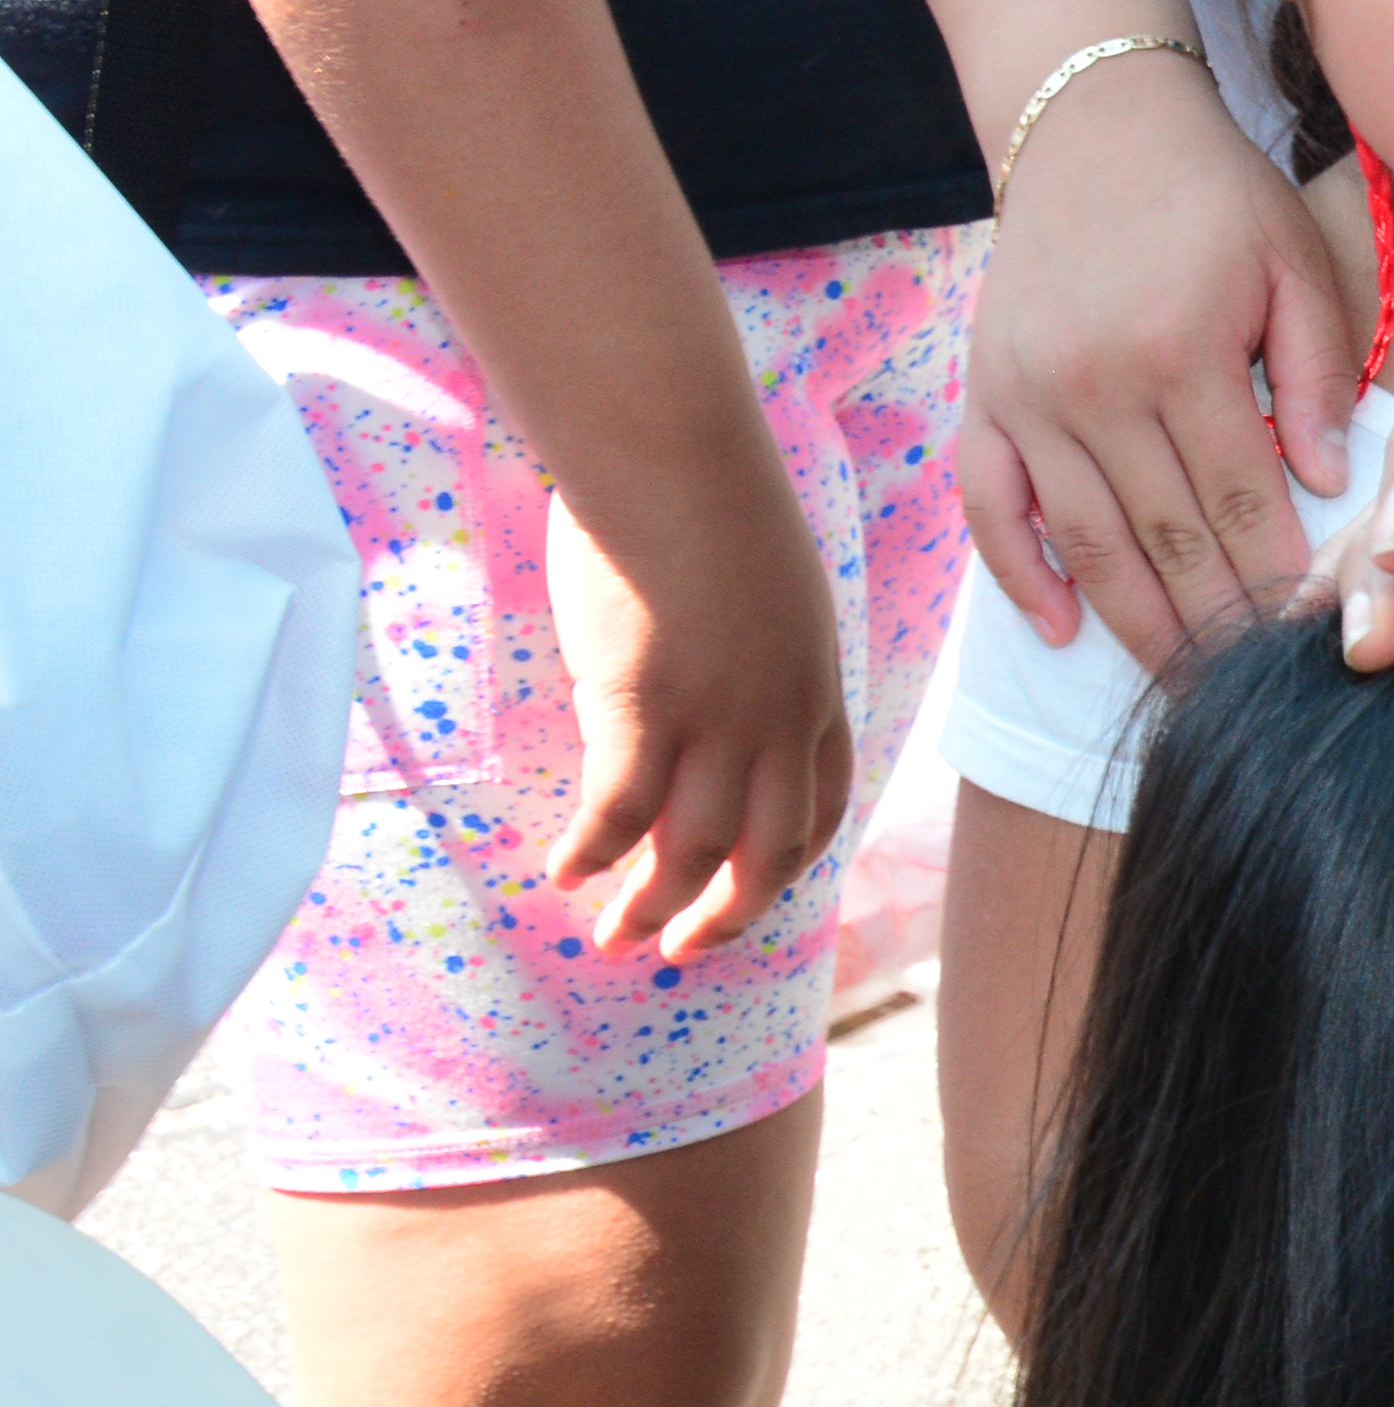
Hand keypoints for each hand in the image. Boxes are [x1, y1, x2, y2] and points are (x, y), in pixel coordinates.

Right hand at [540, 438, 854, 960]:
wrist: (673, 453)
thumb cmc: (709, 505)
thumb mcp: (771, 596)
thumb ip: (757, 660)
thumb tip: (715, 694)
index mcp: (817, 692)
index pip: (818, 811)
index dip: (782, 870)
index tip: (746, 901)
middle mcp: (779, 720)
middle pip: (766, 853)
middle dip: (726, 916)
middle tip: (679, 954)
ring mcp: (716, 717)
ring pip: (692, 847)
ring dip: (651, 905)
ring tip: (611, 938)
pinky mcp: (643, 703)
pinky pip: (620, 810)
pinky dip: (594, 853)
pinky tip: (561, 874)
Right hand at [959, 46, 1356, 664]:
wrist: (1088, 122)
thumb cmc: (1213, 195)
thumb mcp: (1293, 261)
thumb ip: (1313, 374)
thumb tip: (1328, 484)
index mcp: (1181, 351)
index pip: (1241, 499)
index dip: (1277, 578)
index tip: (1314, 637)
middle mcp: (1093, 384)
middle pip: (1165, 537)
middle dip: (1217, 626)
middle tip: (1261, 697)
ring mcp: (1026, 396)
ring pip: (1084, 542)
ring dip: (1134, 626)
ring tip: (1183, 689)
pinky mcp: (983, 397)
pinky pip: (992, 507)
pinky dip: (1023, 575)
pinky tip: (1064, 632)